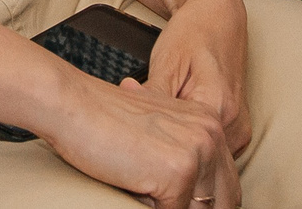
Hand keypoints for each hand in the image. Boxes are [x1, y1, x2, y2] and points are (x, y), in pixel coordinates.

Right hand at [40, 71, 238, 208]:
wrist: (73, 104)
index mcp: (210, 121)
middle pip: (226, 199)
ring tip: (143, 187)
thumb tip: (196, 199)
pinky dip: (150, 208)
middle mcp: (211, 134)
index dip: (207, 202)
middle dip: (196, 207)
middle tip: (166, 203)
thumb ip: (183, 153)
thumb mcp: (158, 130)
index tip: (184, 203)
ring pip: (200, 208)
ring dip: (173, 206)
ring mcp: (197, 152)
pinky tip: (133, 188)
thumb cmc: (104, 117)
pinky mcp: (178, 172)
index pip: (228, 182)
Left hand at [141, 0, 252, 158]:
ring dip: (185, 152)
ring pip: (207, 157)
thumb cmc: (191, 33)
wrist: (219, 16)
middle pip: (198, 158)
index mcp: (218, 106)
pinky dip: (195, 146)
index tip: (135, 146)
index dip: (158, 152)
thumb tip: (132, 126)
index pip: (186, 151)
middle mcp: (236, 123)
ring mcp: (241, 128)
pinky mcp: (240, 128)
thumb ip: (155, 98)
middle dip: (170, 155)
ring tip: (159, 136)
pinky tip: (177, 135)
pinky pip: (215, 150)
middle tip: (142, 141)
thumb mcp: (166, 61)